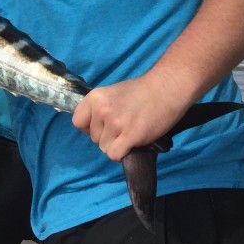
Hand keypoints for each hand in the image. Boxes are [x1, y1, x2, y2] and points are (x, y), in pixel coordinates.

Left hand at [71, 72, 189, 161]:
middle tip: (124, 127)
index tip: (102, 127)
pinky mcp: (130, 135)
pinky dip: (123, 153)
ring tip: (131, 133)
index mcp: (94, 98)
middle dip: (108, 137)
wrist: (166, 88)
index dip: (89, 128)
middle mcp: (101, 110)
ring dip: (117, 145)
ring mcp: (115, 123)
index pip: (78, 122)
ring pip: (104, 148)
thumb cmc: (142, 91)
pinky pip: (115, 155)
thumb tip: (95, 126)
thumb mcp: (112, 93)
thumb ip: (100, 108)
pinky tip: (133, 143)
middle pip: (93, 138)